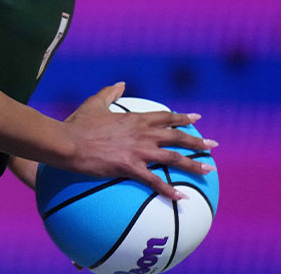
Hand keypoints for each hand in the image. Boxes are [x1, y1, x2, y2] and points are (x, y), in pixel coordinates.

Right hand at [57, 82, 216, 201]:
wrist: (67, 142)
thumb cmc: (78, 124)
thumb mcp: (95, 103)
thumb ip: (110, 92)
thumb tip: (121, 83)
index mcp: (136, 118)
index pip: (166, 117)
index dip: (183, 118)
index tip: (197, 120)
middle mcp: (142, 133)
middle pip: (176, 137)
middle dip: (197, 141)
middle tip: (213, 146)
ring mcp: (138, 151)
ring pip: (173, 158)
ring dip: (193, 164)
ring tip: (208, 170)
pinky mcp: (129, 168)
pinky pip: (154, 181)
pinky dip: (169, 190)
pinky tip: (181, 198)